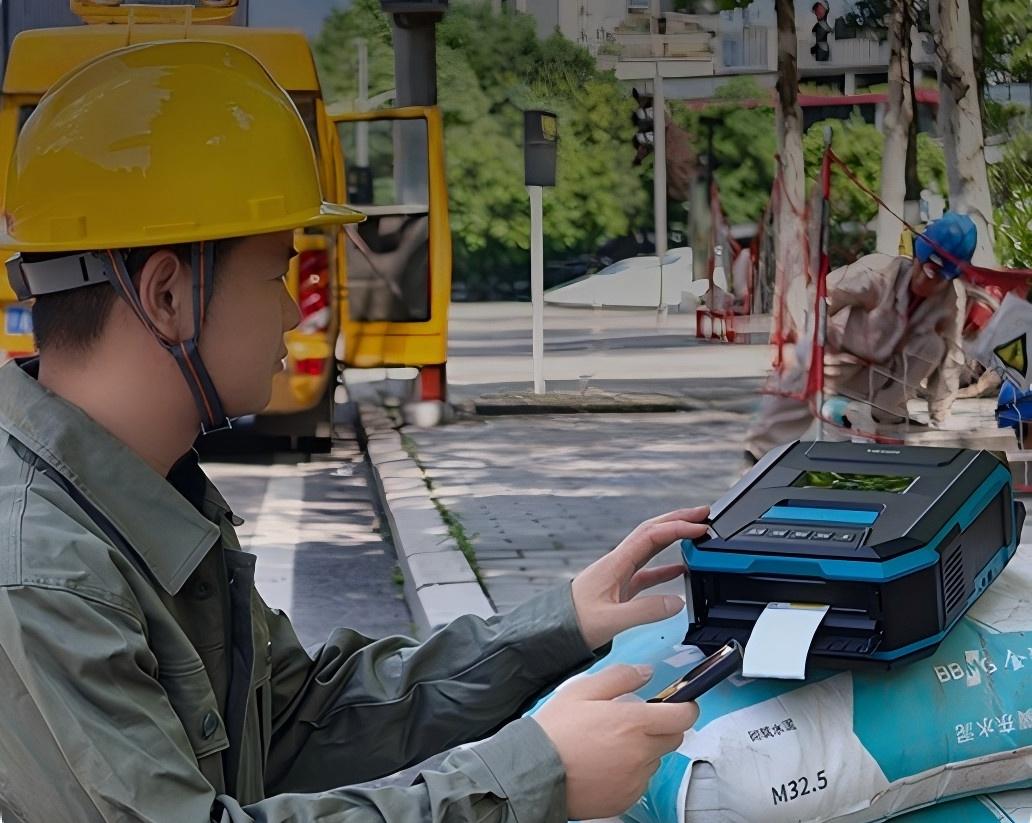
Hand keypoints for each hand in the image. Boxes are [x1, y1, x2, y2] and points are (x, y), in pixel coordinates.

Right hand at [534, 664, 698, 818]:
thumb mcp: (582, 690)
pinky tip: (605, 764)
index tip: (679, 704)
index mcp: (633, 723)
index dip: (686, 707)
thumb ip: (620, 677)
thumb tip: (645, 672)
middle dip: (662, 727)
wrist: (535, 772)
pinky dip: (630, 772)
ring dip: (644, 750)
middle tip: (634, 722)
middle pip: (674, 738)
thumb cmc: (556, 731)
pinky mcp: (627, 798)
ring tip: (611, 745)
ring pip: (655, 760)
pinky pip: (640, 781)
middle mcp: (640, 753)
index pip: (683, 716)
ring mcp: (635, 779)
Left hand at [572, 507, 709, 649]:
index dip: (676, 527)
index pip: (650, 535)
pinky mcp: (620, 588)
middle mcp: (617, 563)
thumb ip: (644, 611)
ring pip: (650, 547)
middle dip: (677, 519)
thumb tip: (677, 602)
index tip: (699, 526)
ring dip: (673, 537)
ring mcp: (619, 574)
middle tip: (702, 513)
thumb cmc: (573, 622)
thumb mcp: (611, 619)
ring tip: (695, 532)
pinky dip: (667, 566)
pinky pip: (648, 570)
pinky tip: (681, 568)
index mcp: (615, 563)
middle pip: (651, 531)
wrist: (552, 631)